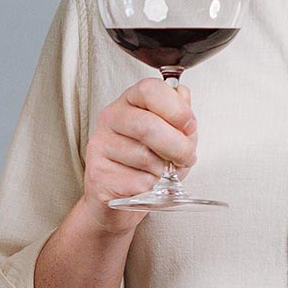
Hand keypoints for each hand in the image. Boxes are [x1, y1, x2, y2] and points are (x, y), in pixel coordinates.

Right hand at [79, 77, 196, 229]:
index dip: (176, 108)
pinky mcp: (97, 174)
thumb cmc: (148, 162)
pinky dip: (151, 187)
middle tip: (186, 157)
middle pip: (148, 126)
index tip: (189, 125)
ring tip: (163, 172)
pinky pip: (136, 181)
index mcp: (131, 101)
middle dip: (177, 146)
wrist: (120, 197)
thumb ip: (180, 115)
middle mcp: (111, 118)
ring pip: (144, 157)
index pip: (150, 90)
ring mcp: (100, 145)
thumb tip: (183, 96)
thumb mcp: (173, 134)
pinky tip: (146, 184)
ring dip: (164, 170)